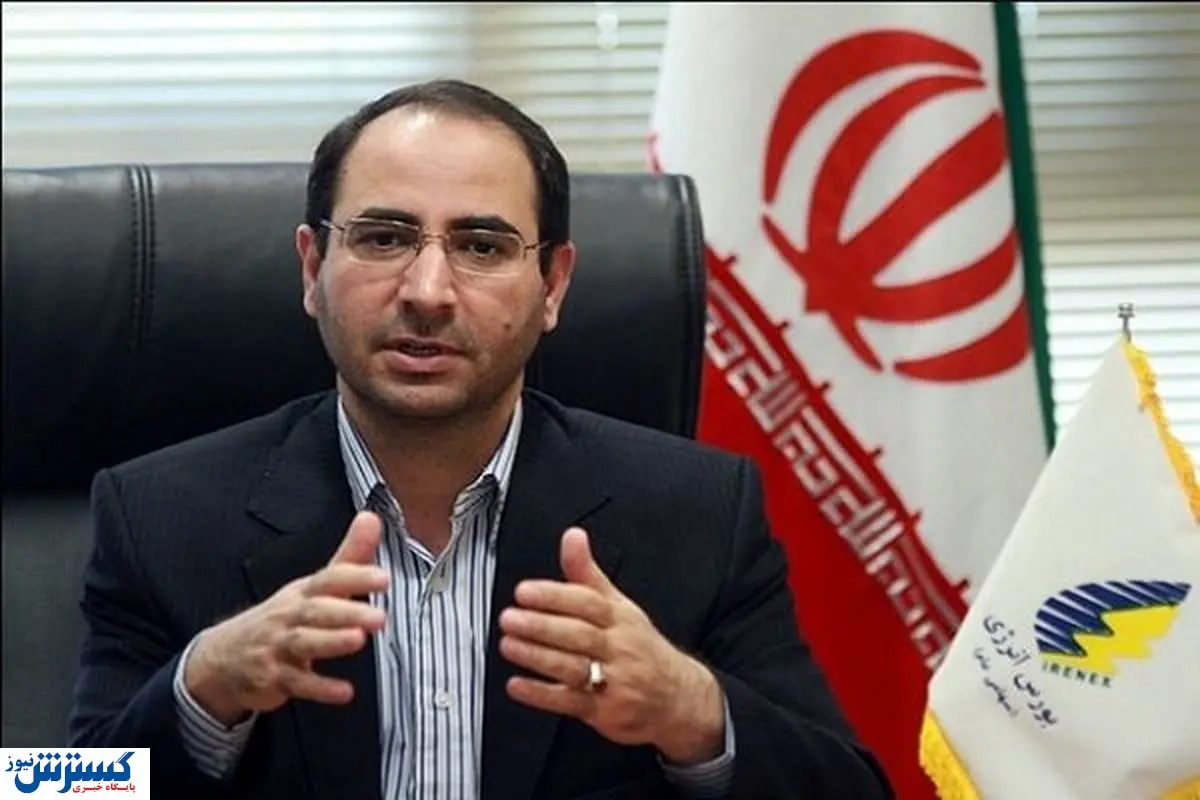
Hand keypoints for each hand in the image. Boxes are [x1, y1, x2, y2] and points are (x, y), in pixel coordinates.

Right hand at [184, 511, 388, 725]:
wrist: (223, 657)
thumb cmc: (282, 617)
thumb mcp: (313, 586)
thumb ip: (349, 557)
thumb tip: (372, 518)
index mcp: (303, 591)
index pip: (329, 579)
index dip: (355, 576)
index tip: (383, 577)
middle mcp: (289, 615)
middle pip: (317, 610)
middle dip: (348, 612)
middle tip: (379, 616)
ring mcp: (278, 646)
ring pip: (304, 643)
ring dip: (331, 642)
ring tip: (359, 640)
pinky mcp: (272, 677)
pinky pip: (296, 683)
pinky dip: (320, 688)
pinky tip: (344, 692)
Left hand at [498, 527, 725, 763]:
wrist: (678, 697)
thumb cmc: (641, 647)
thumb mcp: (620, 605)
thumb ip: (588, 573)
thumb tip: (572, 536)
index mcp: (620, 618)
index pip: (587, 602)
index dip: (554, 595)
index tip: (524, 591)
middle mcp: (618, 647)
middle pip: (578, 634)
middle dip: (541, 625)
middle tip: (510, 617)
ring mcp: (613, 680)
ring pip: (573, 667)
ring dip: (537, 657)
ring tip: (509, 644)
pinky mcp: (604, 711)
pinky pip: (570, 702)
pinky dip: (541, 695)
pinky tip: (517, 685)